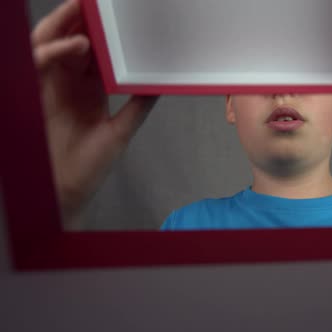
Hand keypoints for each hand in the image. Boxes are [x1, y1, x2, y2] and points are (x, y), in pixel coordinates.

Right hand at [32, 0, 158, 228]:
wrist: (68, 191)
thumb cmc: (90, 164)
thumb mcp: (121, 130)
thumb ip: (138, 105)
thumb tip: (159, 84)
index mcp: (89, 86)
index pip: (94, 48)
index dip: (102, 30)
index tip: (119, 14)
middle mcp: (68, 81)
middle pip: (72, 39)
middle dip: (83, 18)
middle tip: (98, 3)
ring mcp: (51, 86)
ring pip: (52, 43)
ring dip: (67, 24)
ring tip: (86, 9)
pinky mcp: (36, 94)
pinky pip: (40, 61)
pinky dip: (56, 50)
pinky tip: (79, 45)